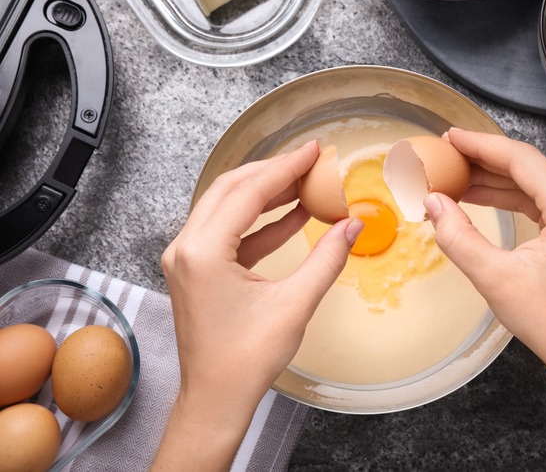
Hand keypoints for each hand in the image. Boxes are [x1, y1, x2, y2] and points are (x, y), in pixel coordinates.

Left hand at [153, 141, 362, 470]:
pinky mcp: (197, 271)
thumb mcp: (295, 305)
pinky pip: (230, 233)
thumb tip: (351, 226)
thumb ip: (326, 259)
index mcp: (203, 251)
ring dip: (267, 194)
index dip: (285, 167)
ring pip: (227, 207)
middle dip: (273, 172)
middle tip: (309, 162)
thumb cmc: (245, 361)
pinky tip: (292, 217)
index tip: (312, 151)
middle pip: (231, 189)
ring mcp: (188, 259)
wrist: (216, 400)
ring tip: (305, 184)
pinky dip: (260, 223)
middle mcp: (187, 248)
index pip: (248, 192)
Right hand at [424, 128, 545, 470]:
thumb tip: (433, 203)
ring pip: (537, 181)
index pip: (520, 160)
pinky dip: (514, 196)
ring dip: (497, 179)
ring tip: (457, 179)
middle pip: (530, 165)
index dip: (480, 145)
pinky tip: (485, 196)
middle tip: (447, 157)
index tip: (450, 137)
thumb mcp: (494, 278)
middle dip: (485, 160)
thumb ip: (458, 236)